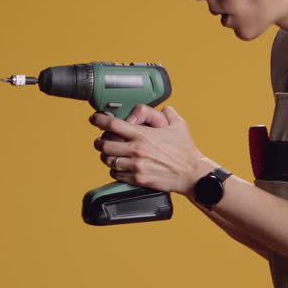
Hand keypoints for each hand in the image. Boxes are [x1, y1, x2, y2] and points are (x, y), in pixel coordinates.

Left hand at [90, 105, 207, 195]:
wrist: (192, 174)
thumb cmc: (185, 150)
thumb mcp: (178, 124)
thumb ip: (166, 112)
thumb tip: (158, 109)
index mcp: (143, 134)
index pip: (112, 125)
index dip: (99, 120)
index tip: (95, 119)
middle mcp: (137, 150)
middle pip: (104, 144)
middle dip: (100, 141)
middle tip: (102, 140)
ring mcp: (135, 166)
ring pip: (108, 160)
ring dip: (107, 156)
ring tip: (112, 154)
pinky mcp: (137, 179)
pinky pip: (116, 174)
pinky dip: (115, 170)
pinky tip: (121, 167)